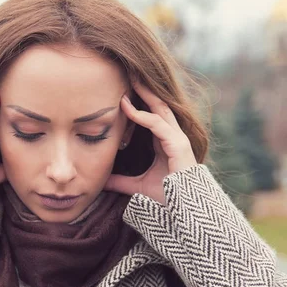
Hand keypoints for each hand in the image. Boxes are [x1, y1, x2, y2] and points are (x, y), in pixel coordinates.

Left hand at [104, 80, 196, 203]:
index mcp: (164, 142)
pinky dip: (142, 116)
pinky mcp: (178, 145)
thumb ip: (120, 181)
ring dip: (144, 94)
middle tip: (128, 72)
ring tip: (130, 80)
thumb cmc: (167, 199)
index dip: (137, 102)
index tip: (120, 91)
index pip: (151, 115)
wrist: (185, 213)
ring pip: (160, 109)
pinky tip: (128, 109)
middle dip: (144, 89)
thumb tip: (101, 181)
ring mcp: (177, 139)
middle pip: (158, 105)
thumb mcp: (137, 186)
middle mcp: (172, 137)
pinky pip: (158, 125)